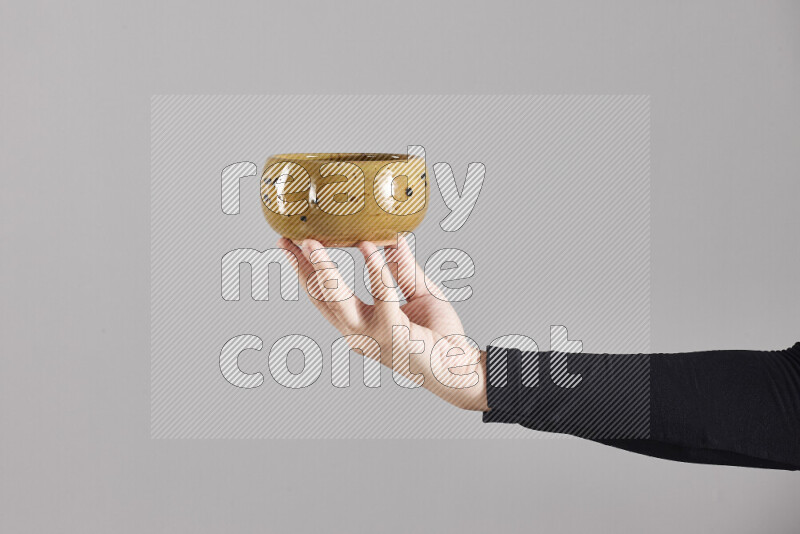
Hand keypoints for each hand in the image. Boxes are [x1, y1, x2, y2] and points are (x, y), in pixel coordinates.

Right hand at [277, 236, 487, 410]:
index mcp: (359, 324)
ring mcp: (372, 336)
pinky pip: (382, 297)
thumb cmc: (440, 338)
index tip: (289, 245)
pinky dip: (375, 270)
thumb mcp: (418, 294)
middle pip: (320, 297)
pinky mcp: (393, 334)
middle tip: (289, 240)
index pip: (323, 296)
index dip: (304, 271)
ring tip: (313, 244)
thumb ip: (402, 268)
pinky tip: (369, 248)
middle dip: (301, 268)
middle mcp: (358, 333)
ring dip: (323, 270)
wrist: (461, 370)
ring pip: (338, 300)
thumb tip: (393, 237)